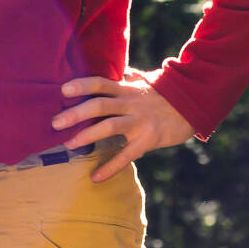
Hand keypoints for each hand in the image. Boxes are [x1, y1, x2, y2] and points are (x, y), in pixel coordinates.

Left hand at [51, 69, 193, 182]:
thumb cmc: (164, 95)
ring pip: (109, 126)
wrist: (194, 107)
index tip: (63, 90)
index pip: (101, 83)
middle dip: (76, 113)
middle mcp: (131, 103)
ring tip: (69, 145)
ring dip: (87, 136)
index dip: (82, 85)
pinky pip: (126, 155)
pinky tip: (95, 177)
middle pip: (100, 104)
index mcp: (127, 89)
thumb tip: (116, 70)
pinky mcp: (148, 140)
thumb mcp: (145, 82)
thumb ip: (127, 78)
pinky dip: (110, 168)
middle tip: (55, 123)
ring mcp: (140, 121)